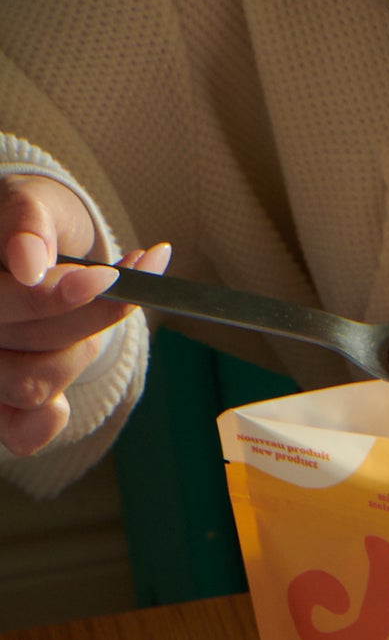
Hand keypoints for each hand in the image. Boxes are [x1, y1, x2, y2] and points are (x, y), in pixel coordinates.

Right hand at [0, 172, 169, 457]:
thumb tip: (27, 262)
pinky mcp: (2, 406)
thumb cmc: (30, 223)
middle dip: (90, 318)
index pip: (3, 302)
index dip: (55, 298)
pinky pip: (19, 436)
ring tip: (89, 315)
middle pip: (28, 346)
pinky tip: (63, 397)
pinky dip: (50, 419)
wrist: (36, 249)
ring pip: (32, 386)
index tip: (107, 279)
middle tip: (125, 282)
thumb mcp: (32, 204)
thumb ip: (27, 223)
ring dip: (77, 355)